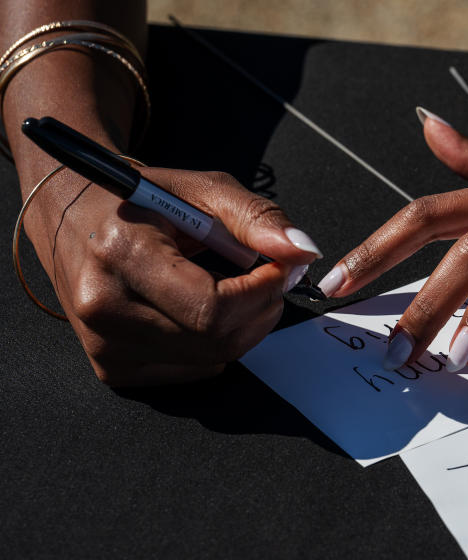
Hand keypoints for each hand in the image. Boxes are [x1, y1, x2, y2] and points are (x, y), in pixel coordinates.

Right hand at [23, 167, 321, 385]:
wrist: (72, 217)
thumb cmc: (140, 200)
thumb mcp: (200, 190)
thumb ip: (256, 218)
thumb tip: (303, 253)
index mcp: (120, 255)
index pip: (212, 307)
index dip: (262, 291)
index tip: (281, 267)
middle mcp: (104, 309)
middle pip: (217, 340)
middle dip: (261, 309)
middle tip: (268, 277)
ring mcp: (104, 346)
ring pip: (212, 360)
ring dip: (243, 326)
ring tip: (233, 287)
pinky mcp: (112, 369)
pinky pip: (193, 370)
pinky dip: (216, 344)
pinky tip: (202, 309)